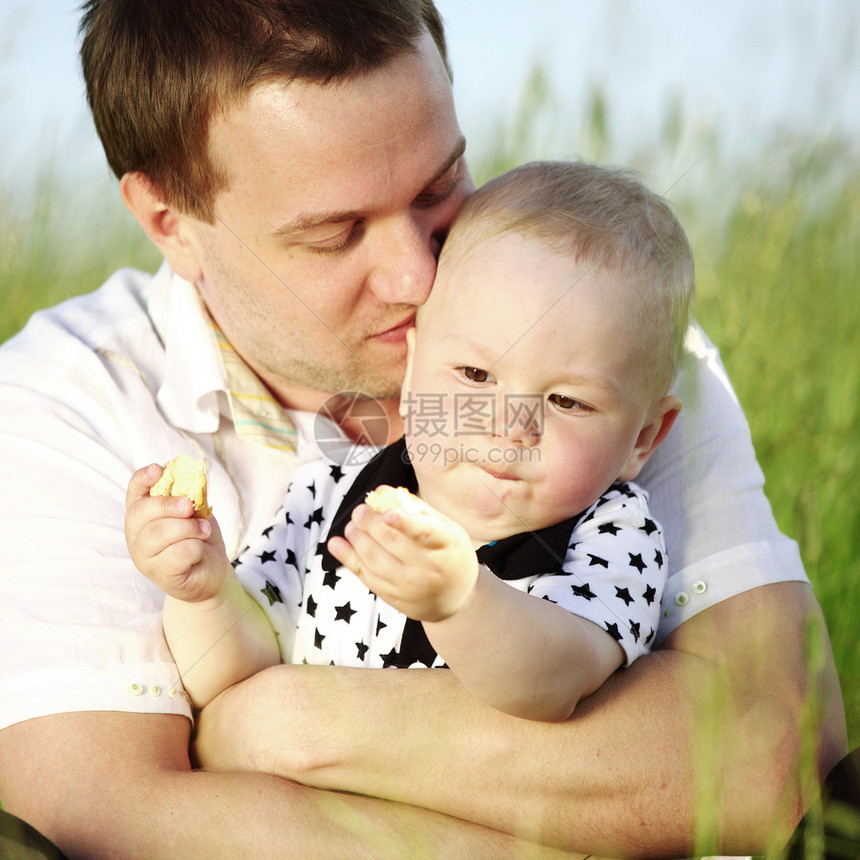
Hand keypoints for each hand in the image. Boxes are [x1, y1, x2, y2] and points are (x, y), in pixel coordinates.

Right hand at [125, 463, 230, 602]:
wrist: (211, 573)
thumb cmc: (199, 539)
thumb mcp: (197, 513)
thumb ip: (192, 496)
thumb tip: (196, 477)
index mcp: (142, 515)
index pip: (134, 492)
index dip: (143, 479)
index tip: (158, 469)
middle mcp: (136, 535)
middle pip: (142, 512)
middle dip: (169, 505)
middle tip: (190, 506)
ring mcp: (144, 557)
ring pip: (160, 532)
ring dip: (189, 528)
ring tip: (204, 531)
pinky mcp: (160, 574)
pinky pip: (178, 553)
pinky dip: (196, 548)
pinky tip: (200, 552)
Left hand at [327, 487, 478, 621]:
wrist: (454, 598)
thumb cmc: (449, 554)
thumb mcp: (446, 528)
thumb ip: (416, 508)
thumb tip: (382, 491)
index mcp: (446, 545)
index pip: (424, 532)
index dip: (405, 522)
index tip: (387, 512)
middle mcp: (428, 568)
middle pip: (392, 542)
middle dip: (370, 523)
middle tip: (360, 510)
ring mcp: (409, 586)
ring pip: (374, 559)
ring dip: (357, 538)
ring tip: (352, 524)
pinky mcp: (393, 597)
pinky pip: (366, 576)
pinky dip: (347, 558)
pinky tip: (336, 544)